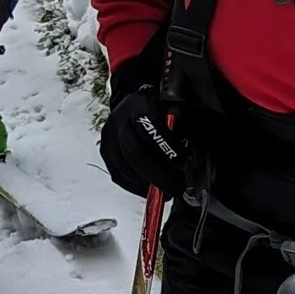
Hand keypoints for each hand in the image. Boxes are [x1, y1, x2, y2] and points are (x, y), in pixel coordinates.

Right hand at [99, 52, 183, 199]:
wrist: (133, 103)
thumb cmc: (158, 108)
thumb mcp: (172, 109)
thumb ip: (178, 128)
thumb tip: (188, 158)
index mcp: (138, 105)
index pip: (148, 128)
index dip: (166, 148)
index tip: (183, 161)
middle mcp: (118, 121)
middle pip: (133, 152)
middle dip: (157, 174)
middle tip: (175, 187)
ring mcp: (108, 138)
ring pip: (124, 168)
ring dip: (147, 184)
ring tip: (166, 190)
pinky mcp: (106, 153)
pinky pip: (119, 176)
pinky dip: (136, 186)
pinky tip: (150, 188)